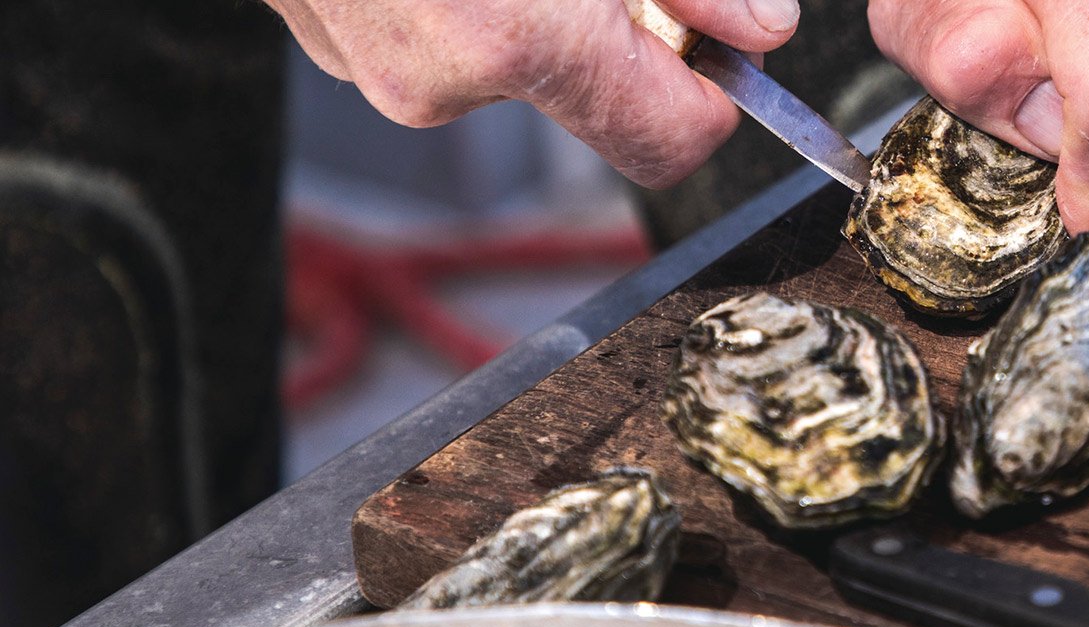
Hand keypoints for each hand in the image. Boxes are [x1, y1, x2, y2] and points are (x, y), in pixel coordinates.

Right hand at [264, 0, 801, 187]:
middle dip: (609, 19)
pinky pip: (430, 26)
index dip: (713, 93)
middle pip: (584, 87)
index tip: (725, 47)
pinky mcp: (323, 33)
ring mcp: (367, 60)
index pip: (669, 139)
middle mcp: (435, 75)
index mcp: (511, 38)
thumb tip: (758, 25)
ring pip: (503, 52)